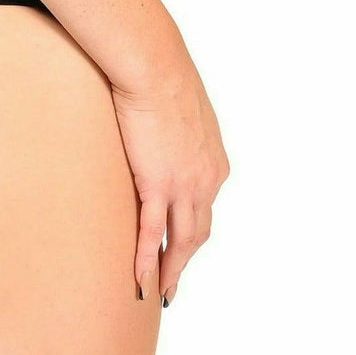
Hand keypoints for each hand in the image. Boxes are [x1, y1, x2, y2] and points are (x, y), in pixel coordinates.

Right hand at [110, 57, 228, 303]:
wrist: (153, 64)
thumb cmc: (163, 74)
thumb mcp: (184, 110)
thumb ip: (182, 131)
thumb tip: (166, 130)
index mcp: (215, 162)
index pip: (205, 208)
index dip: (192, 231)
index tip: (180, 245)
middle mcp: (207, 179)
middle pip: (198, 232)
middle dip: (184, 259)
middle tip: (171, 282)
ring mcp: (184, 184)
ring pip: (180, 240)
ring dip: (169, 270)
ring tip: (157, 290)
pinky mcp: (158, 183)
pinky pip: (152, 232)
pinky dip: (147, 259)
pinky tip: (140, 279)